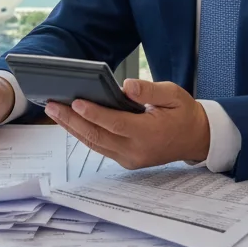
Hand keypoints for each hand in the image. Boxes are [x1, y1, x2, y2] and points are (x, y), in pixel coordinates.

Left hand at [44, 79, 210, 169]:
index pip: (116, 124)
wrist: (196, 138)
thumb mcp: (173, 94)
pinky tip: (71, 121)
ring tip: (54, 111)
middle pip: (98, 136)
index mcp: (150, 133)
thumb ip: (149, 91)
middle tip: (51, 105)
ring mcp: (130, 158)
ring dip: (72, 128)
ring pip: (95, 143)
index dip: (95, 113)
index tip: (76, 102)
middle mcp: (137, 150)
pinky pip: (100, 147)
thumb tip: (126, 86)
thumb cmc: (184, 113)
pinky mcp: (126, 160)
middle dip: (72, 120)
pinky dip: (83, 133)